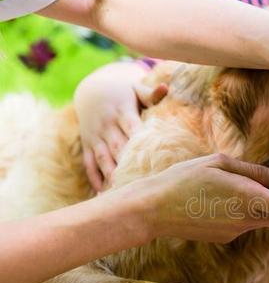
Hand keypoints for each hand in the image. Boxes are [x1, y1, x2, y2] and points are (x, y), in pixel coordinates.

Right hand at [74, 62, 167, 190]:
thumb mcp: (136, 90)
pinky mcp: (88, 145)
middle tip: (142, 183)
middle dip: (128, 164)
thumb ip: (151, 93)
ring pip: (103, 158)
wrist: (92, 90)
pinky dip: (95, 179)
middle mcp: (107, 125)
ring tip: (121, 192)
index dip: (140, 142)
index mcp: (122, 111)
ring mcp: (95, 137)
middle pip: (118, 147)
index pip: (132, 128)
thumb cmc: (124, 93)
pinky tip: (103, 194)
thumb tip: (166, 88)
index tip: (152, 158)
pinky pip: (89, 164)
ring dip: (111, 175)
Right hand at [130, 153, 268, 242]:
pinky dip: (248, 212)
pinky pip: (246, 223)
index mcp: (248, 198)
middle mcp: (247, 219)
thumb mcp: (221, 164)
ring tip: (249, 188)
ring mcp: (236, 231)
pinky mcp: (226, 238)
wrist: (153, 210)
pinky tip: (223, 200)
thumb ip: (255, 172)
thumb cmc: (185, 179)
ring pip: (266, 220)